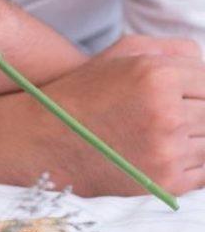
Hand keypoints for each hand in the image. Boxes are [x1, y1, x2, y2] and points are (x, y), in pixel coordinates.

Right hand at [26, 34, 204, 196]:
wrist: (43, 139)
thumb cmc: (84, 92)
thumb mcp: (122, 53)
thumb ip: (173, 49)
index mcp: (157, 75)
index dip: (201, 88)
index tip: (188, 95)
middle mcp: (166, 113)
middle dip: (198, 113)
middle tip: (171, 116)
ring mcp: (167, 151)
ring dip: (197, 138)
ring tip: (164, 134)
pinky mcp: (166, 182)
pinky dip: (194, 164)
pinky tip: (168, 153)